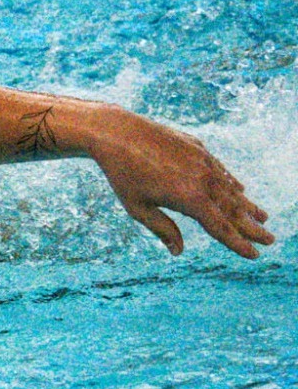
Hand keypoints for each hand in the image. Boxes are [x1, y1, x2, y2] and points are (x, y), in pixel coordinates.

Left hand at [86, 107, 273, 258]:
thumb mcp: (138, 208)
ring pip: (230, 189)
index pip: (221, 227)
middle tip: (270, 240)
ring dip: (247, 205)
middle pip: (233, 210)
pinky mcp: (197, 147)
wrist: (117, 133)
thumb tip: (178, 251)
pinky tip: (240, 190)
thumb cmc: (123, 174)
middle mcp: (202, 179)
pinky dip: (232, 183)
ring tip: (263, 217)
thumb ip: (162, 229)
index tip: (254, 256)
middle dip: (252, 227)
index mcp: (189, 198)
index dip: (238, 244)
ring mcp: (202, 161)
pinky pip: (220, 170)